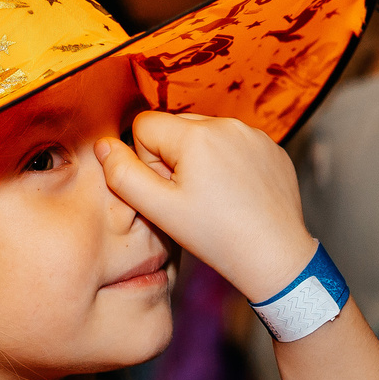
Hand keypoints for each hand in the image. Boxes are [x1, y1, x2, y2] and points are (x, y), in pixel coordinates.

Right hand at [96, 111, 315, 301]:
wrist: (275, 255)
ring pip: (204, 134)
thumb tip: (103, 146)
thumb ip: (123, 175)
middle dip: (172, 157)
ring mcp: (253, 134)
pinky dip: (229, 164)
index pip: (145, 125)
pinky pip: (234, 144)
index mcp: (196, 134)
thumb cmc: (218, 237)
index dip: (147, 160)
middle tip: (190, 198)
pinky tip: (236, 195)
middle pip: (175, 127)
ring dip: (200, 159)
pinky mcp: (271, 147)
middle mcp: (227, 123)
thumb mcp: (160, 211)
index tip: (168, 189)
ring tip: (215, 198)